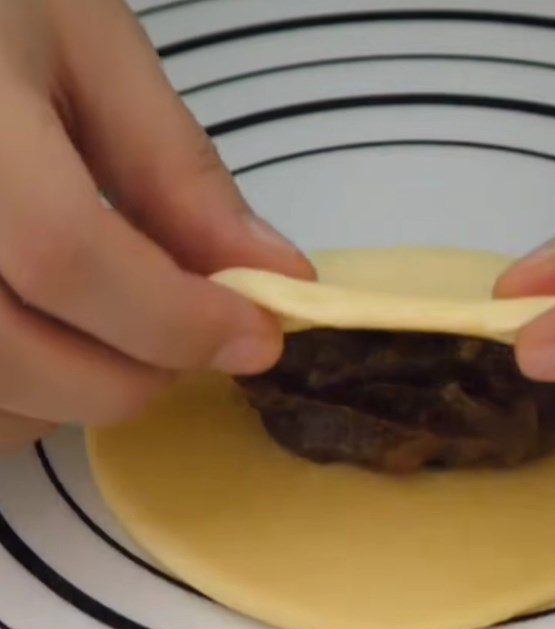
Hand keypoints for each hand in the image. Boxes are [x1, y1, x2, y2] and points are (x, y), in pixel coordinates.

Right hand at [0, 0, 313, 452]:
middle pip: (17, 353)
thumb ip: (179, 171)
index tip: (260, 339)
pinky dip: (26, 401)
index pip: (67, 255)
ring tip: (124, 335)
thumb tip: (277, 278)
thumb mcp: (91, 49)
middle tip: (191, 341)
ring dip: (78, 397)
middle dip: (137, 373)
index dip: (179, 318)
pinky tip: (61, 347)